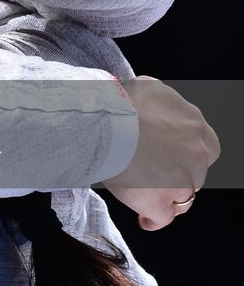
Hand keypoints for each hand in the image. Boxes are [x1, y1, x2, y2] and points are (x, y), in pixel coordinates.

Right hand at [104, 78, 219, 229]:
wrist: (106, 121)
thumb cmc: (119, 101)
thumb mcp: (148, 89)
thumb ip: (158, 101)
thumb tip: (146, 96)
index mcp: (195, 124)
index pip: (203, 146)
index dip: (184, 153)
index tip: (167, 156)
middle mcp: (197, 152)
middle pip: (194, 173)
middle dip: (176, 174)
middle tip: (152, 174)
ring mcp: (183, 180)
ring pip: (182, 196)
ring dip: (165, 195)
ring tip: (143, 195)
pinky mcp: (161, 202)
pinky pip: (162, 217)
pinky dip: (153, 219)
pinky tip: (145, 219)